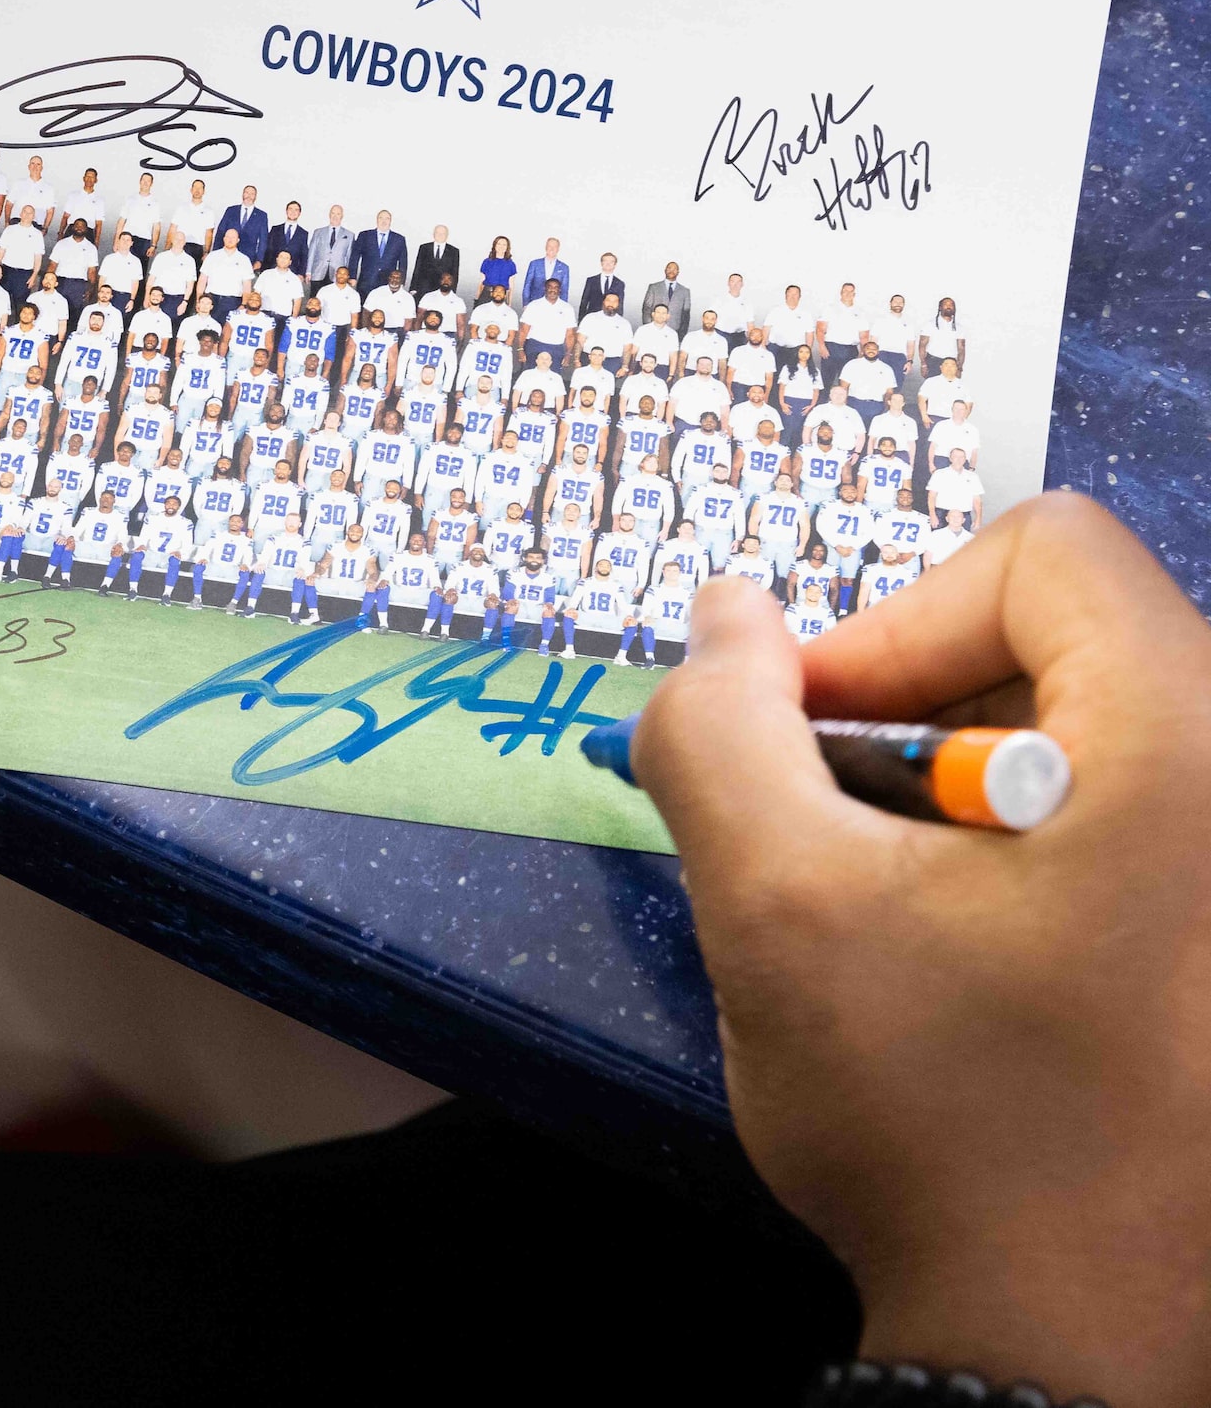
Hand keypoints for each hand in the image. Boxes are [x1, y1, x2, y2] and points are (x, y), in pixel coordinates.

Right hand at [634, 494, 1210, 1402]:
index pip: (1045, 555)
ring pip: (1092, 741)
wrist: (1073, 1353)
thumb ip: (718, 727)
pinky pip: (1127, 831)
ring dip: (957, 799)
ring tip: (897, 925)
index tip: (811, 750)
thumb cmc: (940, 1118)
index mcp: (1188, 749)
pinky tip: (973, 976)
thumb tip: (725, 617)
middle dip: (912, 722)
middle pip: (1068, 645)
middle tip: (836, 845)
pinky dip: (1025, 863)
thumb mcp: (776, 908)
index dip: (892, 626)